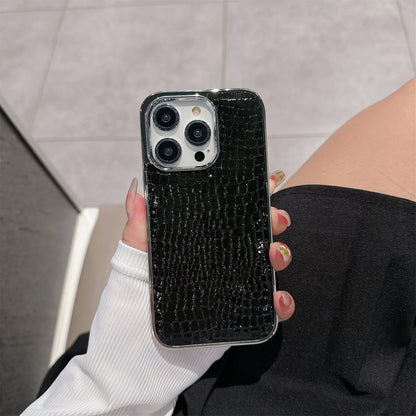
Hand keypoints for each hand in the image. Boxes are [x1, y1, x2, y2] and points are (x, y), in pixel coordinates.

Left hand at [122, 171, 294, 322]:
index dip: (245, 199)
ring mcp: (229, 291)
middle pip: (251, 236)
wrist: (133, 364)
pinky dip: (281, 301)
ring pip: (265, 267)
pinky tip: (278, 298)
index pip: (223, 217)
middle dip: (270, 220)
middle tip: (275, 216)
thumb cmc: (128, 313)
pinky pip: (267, 307)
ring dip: (280, 254)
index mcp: (194, 247)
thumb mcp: (131, 265)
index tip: (263, 182)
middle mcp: (215, 265)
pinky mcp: (238, 318)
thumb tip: (136, 193)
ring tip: (276, 253)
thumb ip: (138, 230)